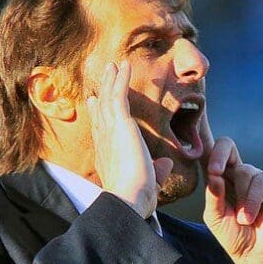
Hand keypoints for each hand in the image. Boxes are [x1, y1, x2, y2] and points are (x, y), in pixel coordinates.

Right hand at [86, 61, 173, 218]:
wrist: (128, 199)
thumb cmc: (136, 198)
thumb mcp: (149, 182)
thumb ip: (157, 171)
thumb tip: (167, 165)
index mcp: (107, 154)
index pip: (100, 128)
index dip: (97, 113)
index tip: (95, 101)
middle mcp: (105, 140)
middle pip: (102, 109)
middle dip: (104, 89)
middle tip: (106, 74)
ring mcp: (110, 131)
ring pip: (109, 99)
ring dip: (112, 80)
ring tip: (114, 64)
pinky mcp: (120, 125)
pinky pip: (118, 96)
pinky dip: (121, 80)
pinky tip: (125, 66)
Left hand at [199, 109, 262, 263]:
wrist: (255, 252)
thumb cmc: (233, 234)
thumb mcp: (215, 217)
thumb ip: (213, 196)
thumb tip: (214, 175)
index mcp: (218, 177)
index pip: (209, 152)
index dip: (203, 144)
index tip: (197, 154)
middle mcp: (236, 172)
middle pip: (226, 145)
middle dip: (219, 155)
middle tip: (214, 172)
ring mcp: (255, 177)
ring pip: (245, 171)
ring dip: (241, 198)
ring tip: (242, 219)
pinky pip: (262, 181)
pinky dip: (254, 199)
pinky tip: (250, 216)